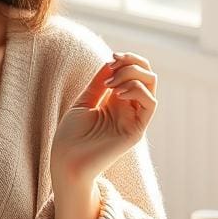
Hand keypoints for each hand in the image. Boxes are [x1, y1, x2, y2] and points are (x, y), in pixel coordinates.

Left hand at [50, 52, 156, 188]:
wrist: (66, 160)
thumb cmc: (70, 135)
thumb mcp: (84, 101)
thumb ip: (99, 82)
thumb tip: (111, 61)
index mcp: (116, 100)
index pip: (136, 73)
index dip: (129, 60)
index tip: (111, 58)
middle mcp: (128, 108)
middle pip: (148, 76)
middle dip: (133, 63)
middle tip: (112, 65)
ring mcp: (134, 119)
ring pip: (151, 86)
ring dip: (132, 75)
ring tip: (111, 83)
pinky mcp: (136, 131)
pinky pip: (150, 104)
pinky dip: (137, 91)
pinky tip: (118, 94)